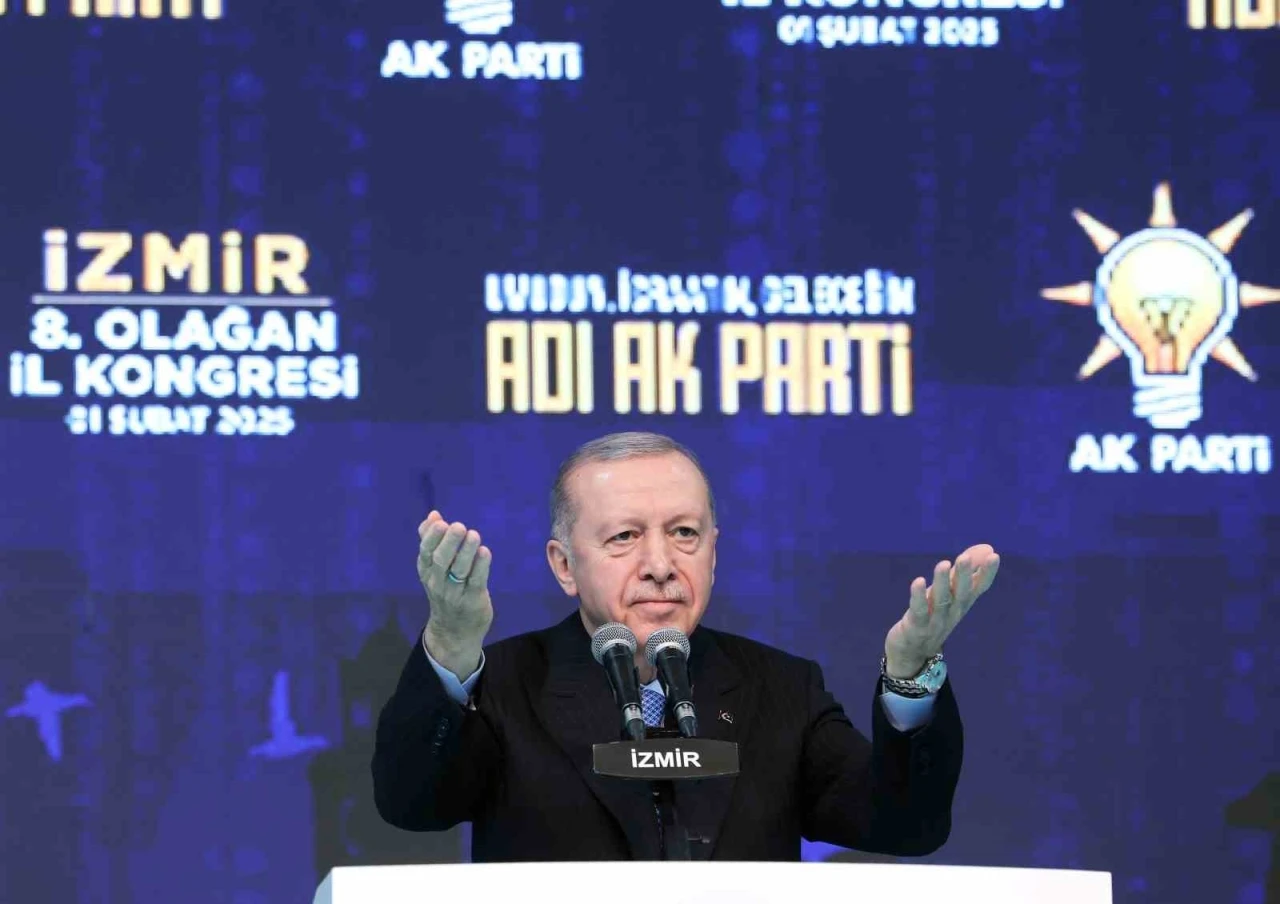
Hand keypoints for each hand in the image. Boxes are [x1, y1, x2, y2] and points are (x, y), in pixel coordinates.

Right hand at [418, 511, 493, 675]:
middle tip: (458, 526)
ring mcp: (455, 592)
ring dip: (466, 551)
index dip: (431, 537)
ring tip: (474, 535)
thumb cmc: (445, 591)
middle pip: (440, 560)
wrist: (454, 631)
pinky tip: (485, 552)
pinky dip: (481, 566)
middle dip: (449, 542)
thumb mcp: (433, 568)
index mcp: (426, 571)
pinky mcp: (473, 600)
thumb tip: (433, 514)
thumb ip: (432, 540)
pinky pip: (476, 581)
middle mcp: (437, 582)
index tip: (441, 522)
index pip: (425, 553)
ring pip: (459, 570)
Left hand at [883, 543, 999, 678]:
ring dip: (942, 582)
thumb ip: (965, 571)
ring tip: (943, 563)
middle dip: (963, 575)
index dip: (986, 573)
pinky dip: (919, 597)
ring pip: (941, 601)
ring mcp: (935, 622)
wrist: (913, 653)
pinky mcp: (916, 627)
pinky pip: (919, 611)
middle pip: (960, 593)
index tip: (994, 556)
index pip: (978, 588)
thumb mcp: (951, 593)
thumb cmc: (934, 617)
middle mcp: (952, 612)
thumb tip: (988, 548)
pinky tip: (918, 581)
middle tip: (965, 557)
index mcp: (962, 603)